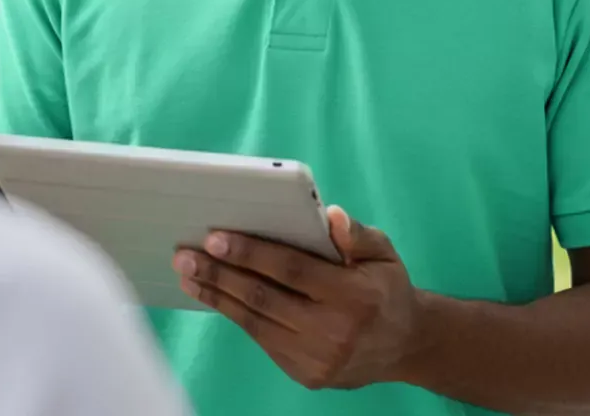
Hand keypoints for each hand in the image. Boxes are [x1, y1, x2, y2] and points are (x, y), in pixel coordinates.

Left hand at [172, 206, 424, 390]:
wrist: (404, 345)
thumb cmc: (386, 288)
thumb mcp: (383, 252)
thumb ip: (356, 234)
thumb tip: (328, 215)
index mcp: (354, 295)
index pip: (292, 271)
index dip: (252, 254)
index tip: (215, 238)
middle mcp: (334, 331)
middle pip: (264, 299)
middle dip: (220, 275)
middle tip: (185, 255)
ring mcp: (317, 358)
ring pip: (256, 323)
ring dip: (217, 297)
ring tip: (187, 275)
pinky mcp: (305, 374)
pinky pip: (262, 340)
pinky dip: (235, 315)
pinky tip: (215, 296)